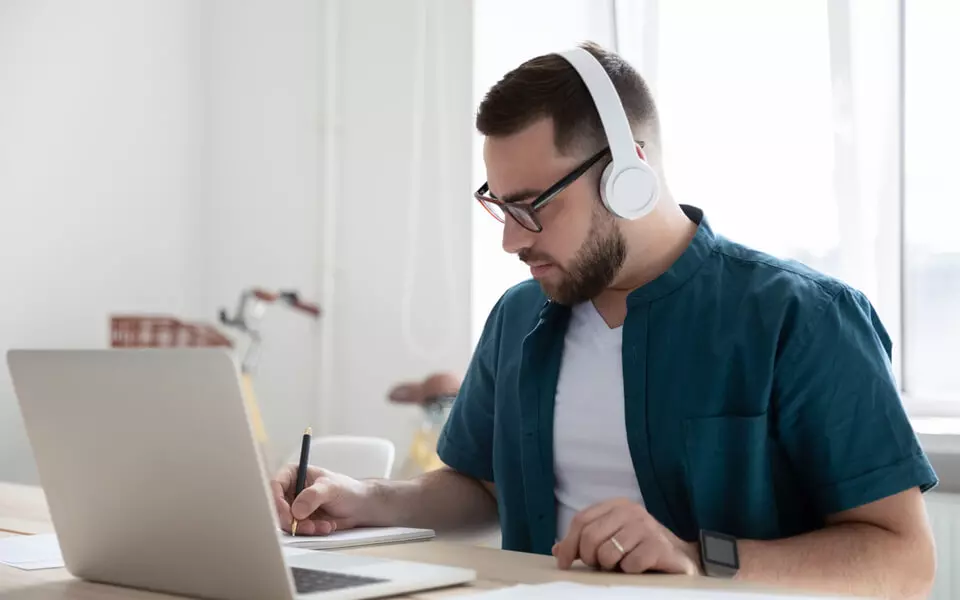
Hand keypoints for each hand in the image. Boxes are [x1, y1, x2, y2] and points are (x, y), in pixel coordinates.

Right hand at [271, 465, 373, 535]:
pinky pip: (296, 530)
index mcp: (294, 474)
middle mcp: (291, 490)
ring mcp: (294, 506)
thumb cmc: (346, 490)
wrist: (359, 506)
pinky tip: (326, 526)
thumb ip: (313, 496)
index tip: (287, 514)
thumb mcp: (330, 488)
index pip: (275, 486)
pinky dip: (310, 531)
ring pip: (286, 521)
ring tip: (321, 526)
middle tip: (304, 526)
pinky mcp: (300, 521)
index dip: (276, 501)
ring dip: (302, 527)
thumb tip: (297, 510)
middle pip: (276, 507)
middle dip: (290, 520)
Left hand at [553, 498, 701, 574]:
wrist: (679, 558)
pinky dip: (629, 571)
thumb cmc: (639, 548)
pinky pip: (629, 564)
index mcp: (617, 505)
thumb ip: (585, 542)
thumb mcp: (611, 540)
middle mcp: (632, 511)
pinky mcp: (659, 546)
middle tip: (599, 566)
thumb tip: (558, 551)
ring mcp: (647, 527)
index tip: (564, 562)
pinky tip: (638, 568)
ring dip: (610, 566)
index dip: (569, 543)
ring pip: (607, 552)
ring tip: (621, 564)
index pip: (581, 520)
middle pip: (590, 536)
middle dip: (589, 557)